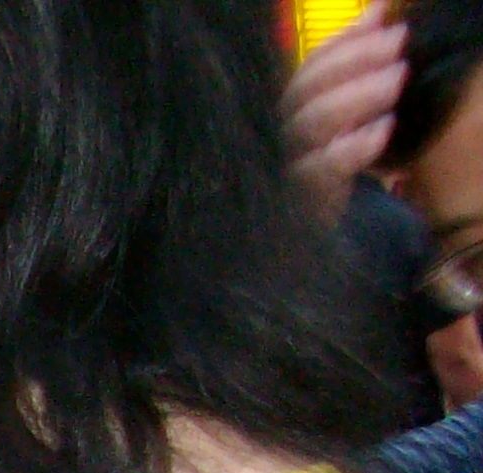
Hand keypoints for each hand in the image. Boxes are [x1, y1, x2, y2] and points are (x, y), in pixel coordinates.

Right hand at [288, 3, 404, 225]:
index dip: (342, 40)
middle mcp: (276, 136)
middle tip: (398, 43)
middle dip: (354, 61)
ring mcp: (283, 168)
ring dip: (358, 95)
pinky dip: (352, 148)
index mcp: (286, 115)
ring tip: (398, 78)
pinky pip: (321, 170)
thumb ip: (352, 67)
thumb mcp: (342, 117)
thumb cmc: (327, 175)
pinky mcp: (296, 202)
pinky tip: (382, 132)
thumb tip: (376, 9)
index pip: (307, 68)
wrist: (302, 246)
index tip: (381, 19)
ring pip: (311, 123)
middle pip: (305, 89)